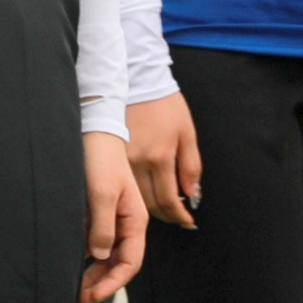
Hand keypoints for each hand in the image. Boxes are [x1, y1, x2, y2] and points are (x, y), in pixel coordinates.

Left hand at [81, 131, 145, 302]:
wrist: (93, 132)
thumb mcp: (100, 194)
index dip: (113, 282)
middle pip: (119, 263)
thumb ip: (102, 227)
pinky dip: (86, 257)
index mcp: (135, 221)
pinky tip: (72, 262)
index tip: (92, 295)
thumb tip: (98, 256)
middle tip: (80, 297)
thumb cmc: (100, 159)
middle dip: (102, 282)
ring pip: (107, 255)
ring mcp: (113, 219)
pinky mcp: (99, 213)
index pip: (130, 262)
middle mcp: (127, 224)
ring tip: (75, 286)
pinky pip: (96, 242)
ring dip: (94, 273)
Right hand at [125, 93, 200, 230]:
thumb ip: (190, 167)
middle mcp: (138, 162)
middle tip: (178, 219)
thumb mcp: (186, 133)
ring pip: (134, 198)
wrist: (137, 80)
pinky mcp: (111, 155)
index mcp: (159, 156)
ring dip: (151, 209)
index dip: (179, 216)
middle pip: (150, 204)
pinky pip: (124, 184)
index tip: (187, 222)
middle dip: (167, 216)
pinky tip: (145, 194)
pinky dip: (136, 195)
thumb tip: (191, 195)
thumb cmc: (165, 105)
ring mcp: (121, 160)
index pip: (168, 200)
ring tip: (165, 210)